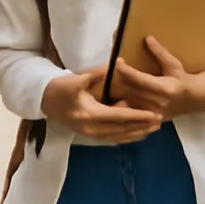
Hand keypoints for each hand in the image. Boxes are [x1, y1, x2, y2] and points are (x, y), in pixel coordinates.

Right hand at [41, 69, 162, 142]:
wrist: (45, 100)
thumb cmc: (61, 88)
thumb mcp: (77, 79)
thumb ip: (96, 74)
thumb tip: (115, 64)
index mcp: (90, 114)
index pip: (120, 116)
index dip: (138, 115)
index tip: (154, 114)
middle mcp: (92, 128)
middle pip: (122, 130)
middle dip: (142, 126)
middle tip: (160, 122)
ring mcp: (90, 134)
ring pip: (119, 137)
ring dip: (137, 133)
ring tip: (153, 129)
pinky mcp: (90, 135)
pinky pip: (112, 139)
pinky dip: (126, 137)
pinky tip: (137, 134)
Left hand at [111, 36, 204, 119]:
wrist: (196, 99)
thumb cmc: (184, 79)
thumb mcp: (174, 64)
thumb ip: (160, 53)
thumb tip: (147, 38)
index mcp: (164, 88)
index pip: (139, 79)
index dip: (126, 70)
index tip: (117, 61)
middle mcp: (158, 102)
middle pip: (132, 90)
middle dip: (121, 79)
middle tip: (112, 70)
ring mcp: (154, 113)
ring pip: (130, 102)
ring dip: (121, 92)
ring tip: (111, 83)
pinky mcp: (152, 119)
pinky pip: (135, 112)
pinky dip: (126, 104)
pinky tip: (119, 98)